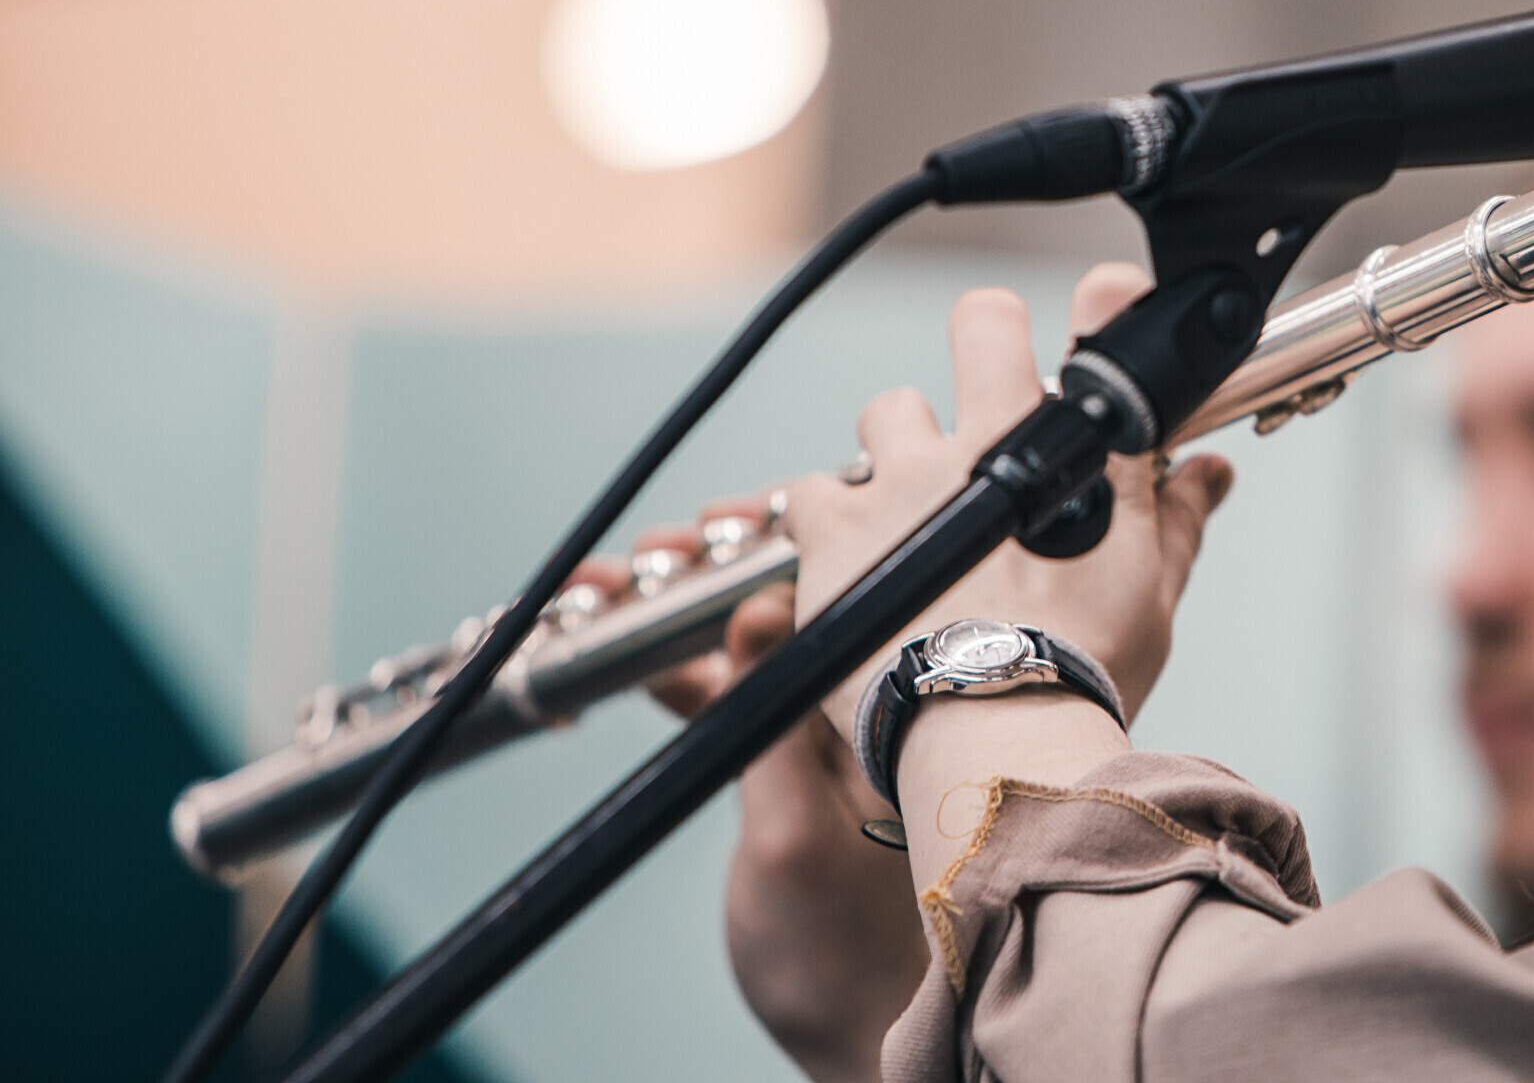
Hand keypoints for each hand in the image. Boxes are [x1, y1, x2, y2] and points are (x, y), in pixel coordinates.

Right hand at [577, 503, 924, 1082]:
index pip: (838, 585)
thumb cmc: (843, 950)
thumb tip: (763, 606)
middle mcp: (872, 698)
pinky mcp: (787, 758)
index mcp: (896, 703)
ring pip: (751, 633)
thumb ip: (772, 722)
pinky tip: (628, 654)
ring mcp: (828, 723)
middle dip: (711, 563)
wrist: (857, 1027)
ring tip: (610, 591)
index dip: (772, 544)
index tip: (706, 533)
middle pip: (792, 590)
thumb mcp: (791, 836)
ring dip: (680, 609)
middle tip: (643, 559)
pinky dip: (677, 666)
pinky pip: (731, 687)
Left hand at [775, 265, 1235, 769]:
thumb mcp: (1152, 592)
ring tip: (913, 509)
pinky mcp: (835, 530)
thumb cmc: (1085, 668)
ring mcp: (904, 479)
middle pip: (983, 321)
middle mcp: (985, 440)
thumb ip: (1179, 519)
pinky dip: (831, 517)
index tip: (1105, 304)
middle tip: (989, 389)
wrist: (995, 733)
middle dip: (988, 334)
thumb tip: (1213, 474)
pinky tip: (852, 557)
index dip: (1106, 299)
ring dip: (901, 449)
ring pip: (891, 410)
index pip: (1104, 318)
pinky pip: (815, 490)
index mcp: (1072, 449)